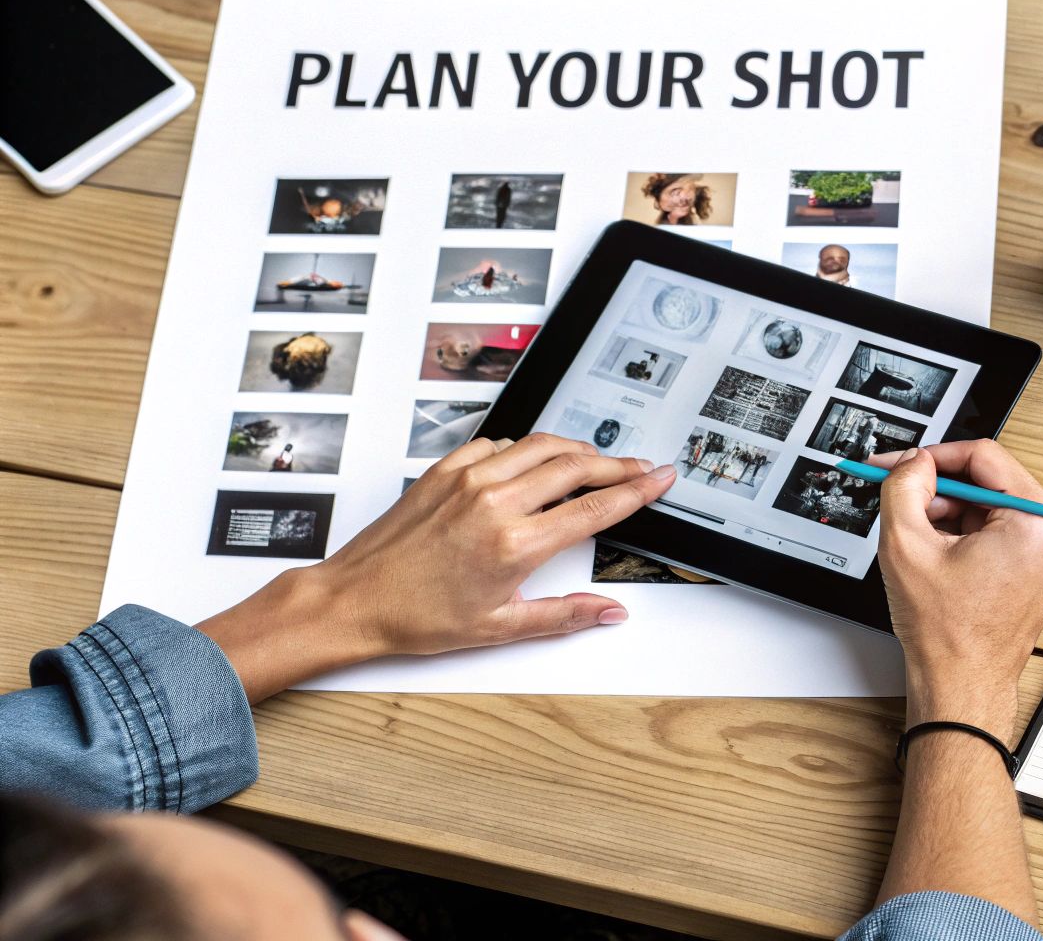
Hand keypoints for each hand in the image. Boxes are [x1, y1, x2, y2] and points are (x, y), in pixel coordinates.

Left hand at [200, 434, 676, 700]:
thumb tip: (608, 612)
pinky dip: (526, 448)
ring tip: (596, 460)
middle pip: (576, 465)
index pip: (594, 508)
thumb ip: (565, 615)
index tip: (659, 478)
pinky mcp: (445, 470)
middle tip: (639, 466)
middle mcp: (494, 502)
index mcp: (514, 544)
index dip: (636, 490)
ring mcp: (468, 479)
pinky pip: (500, 444)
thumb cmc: (416, 617)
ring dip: (576, 449)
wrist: (354, 600)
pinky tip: (533, 461)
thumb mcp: (501, 626)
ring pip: (541, 444)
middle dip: (617, 464)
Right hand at [875, 441, 1042, 736]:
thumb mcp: (906, 546)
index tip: (901, 464)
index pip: (982, 457)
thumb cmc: (947, 636)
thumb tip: (912, 463)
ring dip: (948, 514)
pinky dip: (963, 535)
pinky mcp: (1032, 572)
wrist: (961, 688)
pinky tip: (935, 556)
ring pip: (988, 507)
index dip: (933, 456)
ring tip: (916, 540)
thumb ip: (904, 487)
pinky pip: (996, 533)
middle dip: (938, 488)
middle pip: (987, 481)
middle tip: (901, 498)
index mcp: (1032, 522)